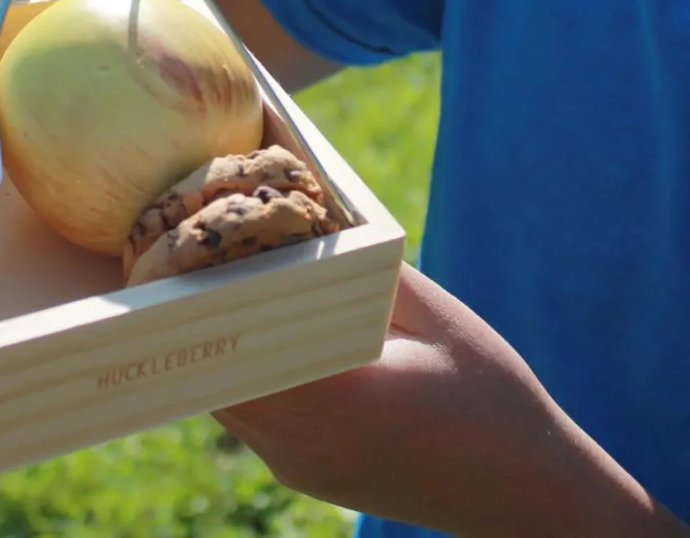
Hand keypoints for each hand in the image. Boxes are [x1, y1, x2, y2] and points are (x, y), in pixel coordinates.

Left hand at [213, 262, 684, 537]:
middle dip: (200, 308)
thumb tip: (310, 220)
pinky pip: (248, 411)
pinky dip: (242, 367)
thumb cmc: (489, 397)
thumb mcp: (435, 316)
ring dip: (219, 339)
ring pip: (222, 391)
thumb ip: (367, 269)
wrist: (523, 492)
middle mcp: (298, 440)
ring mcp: (295, 464)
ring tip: (217, 281)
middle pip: (212, 365)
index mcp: (331, 397)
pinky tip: (257, 330)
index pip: (234, 339)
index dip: (203, 290)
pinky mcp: (303, 471)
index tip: (189, 242)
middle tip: (191, 248)